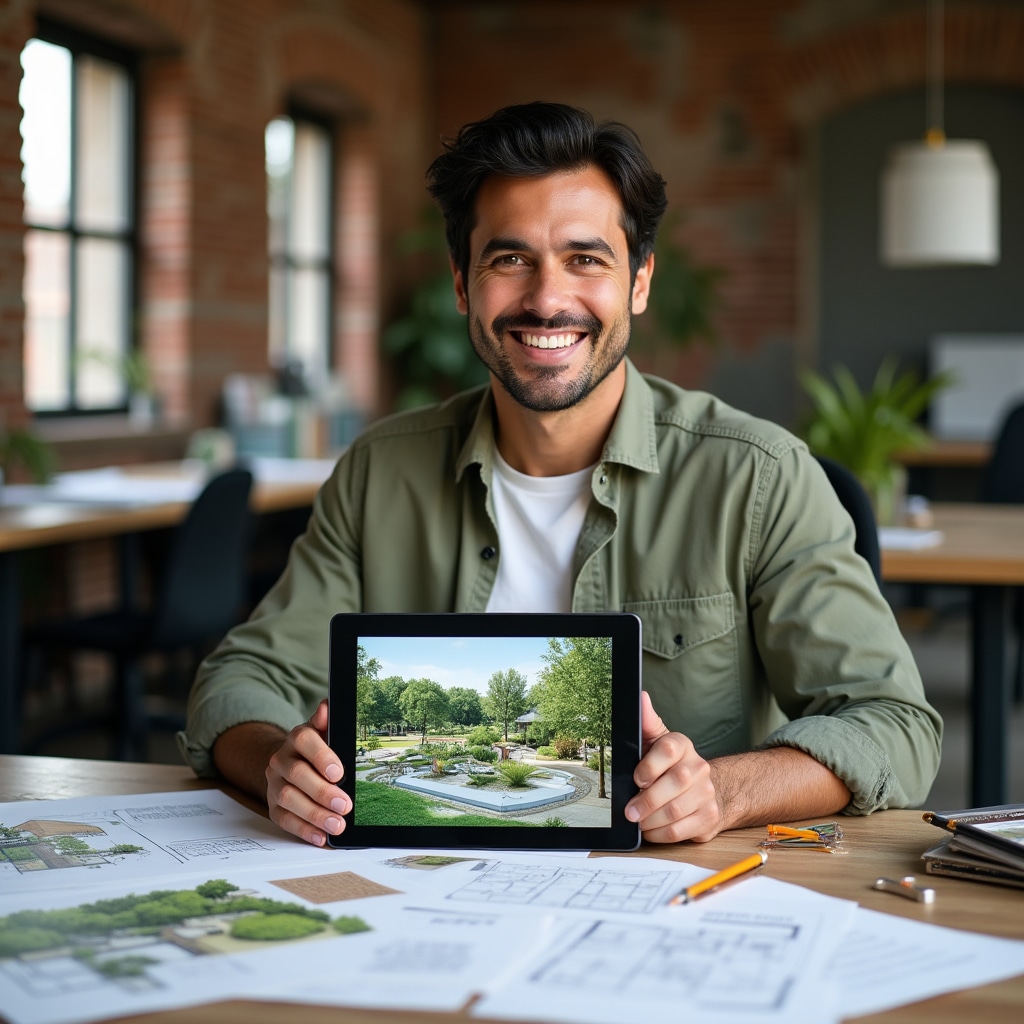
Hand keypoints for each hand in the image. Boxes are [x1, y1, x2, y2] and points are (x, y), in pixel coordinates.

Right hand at [265, 699, 351, 846]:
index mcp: (297, 738)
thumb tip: (328, 707)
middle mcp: (281, 760)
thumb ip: (327, 722)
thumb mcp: (324, 732)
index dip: (321, 756)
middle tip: (345, 805)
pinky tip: (321, 836)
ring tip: (337, 824)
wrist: (290, 763)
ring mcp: (274, 784)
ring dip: (314, 814)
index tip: (339, 773)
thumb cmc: (316, 749)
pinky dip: (303, 830)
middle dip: (322, 792)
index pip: (305, 741)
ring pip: (288, 798)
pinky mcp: (273, 806)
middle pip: (297, 775)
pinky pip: (284, 820)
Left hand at [624, 691, 723, 842]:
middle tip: (630, 811)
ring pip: (675, 811)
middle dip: (646, 801)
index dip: (649, 767)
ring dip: (650, 820)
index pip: (668, 749)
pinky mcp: (708, 818)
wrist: (705, 789)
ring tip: (638, 821)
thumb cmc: (670, 765)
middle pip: (674, 784)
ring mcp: (706, 794)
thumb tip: (640, 698)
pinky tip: (651, 829)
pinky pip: (680, 831)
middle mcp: (698, 768)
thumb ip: (646, 722)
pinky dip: (659, 834)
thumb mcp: (656, 740)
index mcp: (682, 746)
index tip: (637, 779)